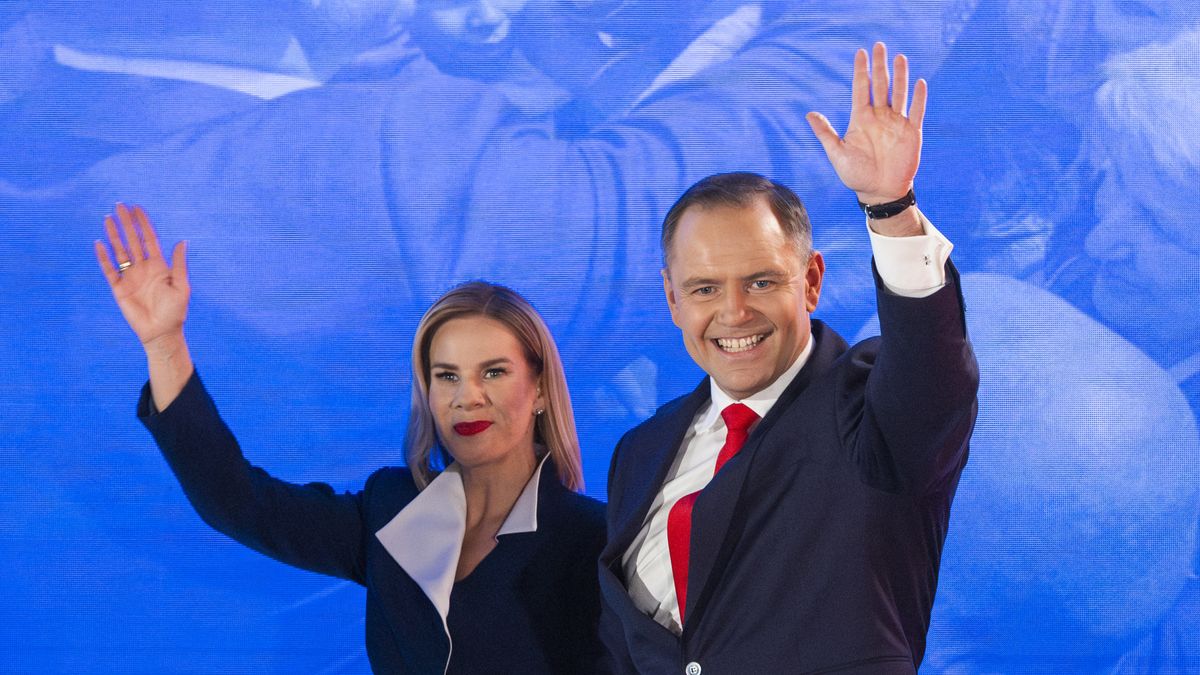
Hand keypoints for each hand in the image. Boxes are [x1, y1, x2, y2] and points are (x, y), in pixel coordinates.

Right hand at [94, 204, 189, 352]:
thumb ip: (178, 264)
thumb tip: (182, 241)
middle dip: (127, 223)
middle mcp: (143, 268)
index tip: (138, 208)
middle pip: (133, 240)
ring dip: (114, 235)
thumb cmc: (175, 311)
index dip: (143, 223)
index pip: (149, 239)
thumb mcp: (181, 286)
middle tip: (119, 205)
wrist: (161, 332)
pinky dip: (103, 257)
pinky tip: (99, 243)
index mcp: (159, 266)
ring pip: (120, 251)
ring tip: (107, 218)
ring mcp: (130, 277)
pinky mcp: (119, 288)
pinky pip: (109, 270)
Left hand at [806, 42, 926, 204]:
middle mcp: (879, 117)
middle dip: (880, 66)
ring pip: (899, 94)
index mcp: (861, 120)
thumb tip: (809, 114)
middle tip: (880, 45)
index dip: (861, 71)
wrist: (879, 192)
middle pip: (881, 85)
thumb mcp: (837, 154)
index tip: (861, 53)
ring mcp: (896, 123)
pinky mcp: (912, 133)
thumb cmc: (856, 175)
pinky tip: (919, 83)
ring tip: (900, 57)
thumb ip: (825, 133)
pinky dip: (918, 98)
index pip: (861, 89)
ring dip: (900, 76)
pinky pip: (916, 111)